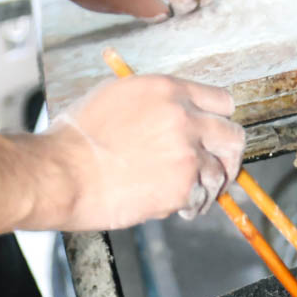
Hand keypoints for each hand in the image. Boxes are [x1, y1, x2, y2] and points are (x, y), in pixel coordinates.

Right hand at [34, 75, 244, 228]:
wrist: (63, 173)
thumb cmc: (77, 139)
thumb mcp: (115, 97)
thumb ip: (153, 101)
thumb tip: (172, 110)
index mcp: (167, 90)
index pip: (221, 100)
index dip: (220, 121)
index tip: (216, 135)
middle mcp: (183, 117)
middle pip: (233, 136)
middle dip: (228, 155)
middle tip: (219, 168)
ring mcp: (186, 153)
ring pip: (221, 172)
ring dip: (210, 185)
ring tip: (192, 194)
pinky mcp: (182, 186)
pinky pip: (201, 198)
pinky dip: (191, 205)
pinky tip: (175, 207)